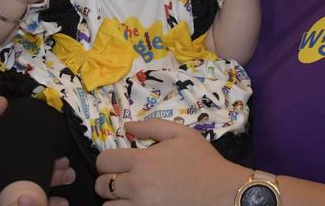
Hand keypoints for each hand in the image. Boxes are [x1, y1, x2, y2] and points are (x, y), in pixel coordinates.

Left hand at [95, 120, 247, 204]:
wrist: (223, 192)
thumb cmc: (204, 162)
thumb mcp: (182, 134)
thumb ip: (151, 126)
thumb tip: (127, 126)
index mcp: (142, 161)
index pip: (103, 161)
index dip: (107, 161)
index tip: (118, 163)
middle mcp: (137, 185)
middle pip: (101, 185)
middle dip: (108, 180)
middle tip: (123, 180)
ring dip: (115, 201)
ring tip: (128, 196)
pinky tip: (136, 205)